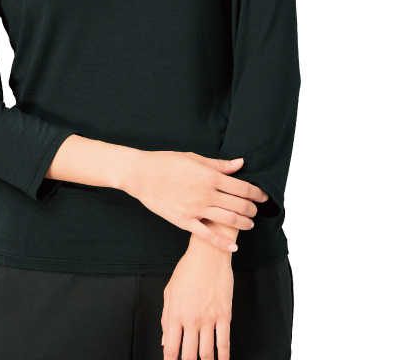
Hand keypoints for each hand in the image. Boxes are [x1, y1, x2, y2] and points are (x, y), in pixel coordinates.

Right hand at [121, 151, 267, 251]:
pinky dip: (223, 242)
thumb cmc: (166, 162)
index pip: (242, 187)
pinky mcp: (185, 221)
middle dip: (252, 209)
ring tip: (249, 224)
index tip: (264, 196)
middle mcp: (206, 194)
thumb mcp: (194, 158)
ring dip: (243, 223)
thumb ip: (219, 164)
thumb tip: (240, 164)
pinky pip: (208, 235)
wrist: (141, 175)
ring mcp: (196, 209)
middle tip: (257, 210)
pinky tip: (234, 245)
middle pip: (239, 205)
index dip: (257, 193)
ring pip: (228, 221)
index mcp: (210, 176)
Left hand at [161, 232, 234, 359]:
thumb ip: (166, 317)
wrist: (208, 254)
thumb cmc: (187, 269)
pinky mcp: (224, 315)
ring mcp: (209, 319)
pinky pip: (224, 343)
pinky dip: (224, 357)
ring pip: (207, 353)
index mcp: (176, 314)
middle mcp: (191, 319)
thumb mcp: (170, 290)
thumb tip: (165, 341)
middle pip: (189, 355)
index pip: (171, 348)